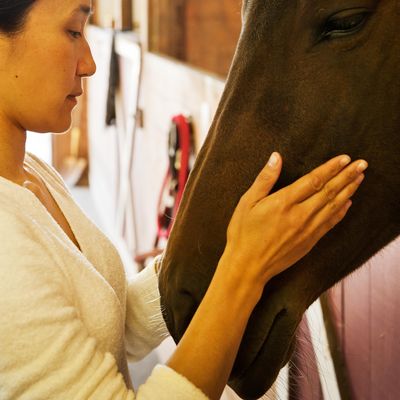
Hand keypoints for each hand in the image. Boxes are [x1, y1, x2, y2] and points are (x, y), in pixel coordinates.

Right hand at [222, 152, 367, 285]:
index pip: (314, 180)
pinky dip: (341, 212)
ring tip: (360, 178)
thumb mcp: (247, 203)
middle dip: (347, 176)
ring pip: (333, 206)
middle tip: (362, 164)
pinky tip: (348, 203)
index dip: (331, 168)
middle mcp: (300, 215)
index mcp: (284, 202)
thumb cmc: (243, 233)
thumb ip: (264, 179)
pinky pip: (330, 223)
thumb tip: (276, 157)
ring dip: (349, 190)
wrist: (248, 266)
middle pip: (329, 191)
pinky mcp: (310, 242)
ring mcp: (307, 230)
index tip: (344, 158)